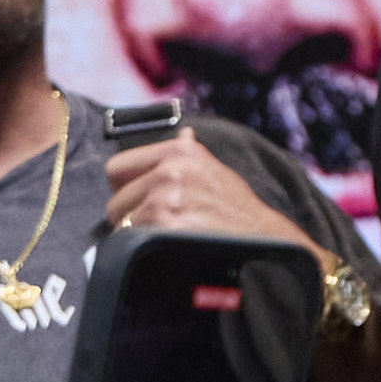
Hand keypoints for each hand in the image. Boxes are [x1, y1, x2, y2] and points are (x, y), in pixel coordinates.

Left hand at [106, 132, 329, 256]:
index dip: (125, 187)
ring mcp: (166, 199)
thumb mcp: (216, 172)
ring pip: (121, 225)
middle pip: (115, 201)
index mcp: (179, 152)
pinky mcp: (163, 226)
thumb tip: (183, 132)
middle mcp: (171, 171)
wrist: (266, 242)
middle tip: (162, 224)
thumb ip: (189, 154)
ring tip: (171, 235)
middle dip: (130, 216)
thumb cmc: (237, 211)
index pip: (116, 167)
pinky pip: (130, 242)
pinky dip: (144, 249)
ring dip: (138, 235)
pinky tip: (169, 247)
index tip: (141, 198)